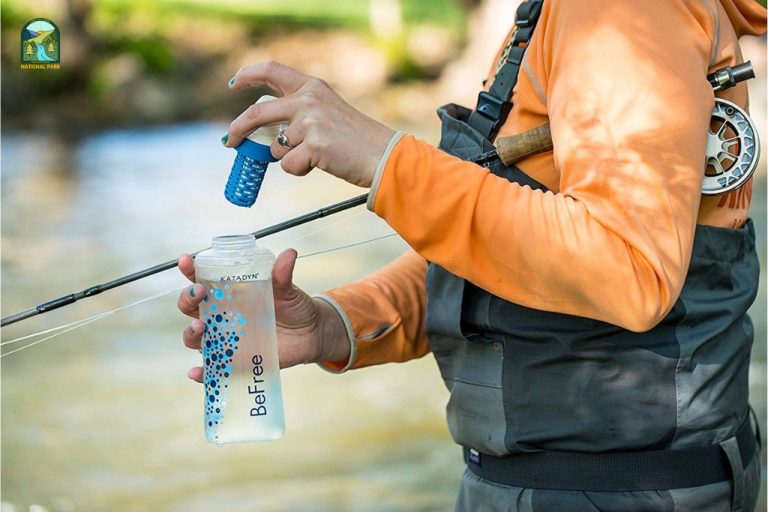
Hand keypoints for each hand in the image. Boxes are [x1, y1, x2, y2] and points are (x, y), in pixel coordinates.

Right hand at [177, 249, 350, 382]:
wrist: (311, 333)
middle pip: (191, 308)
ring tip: (201, 327)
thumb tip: (289, 254)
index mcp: (229, 293)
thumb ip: (283, 274)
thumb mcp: (288, 289)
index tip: (186, 261)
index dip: (190, 270)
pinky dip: (201, 373)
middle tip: (199, 293)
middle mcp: (221, 315)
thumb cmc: (294, 306)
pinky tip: (196, 372)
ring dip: (191, 332)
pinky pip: (211, 369)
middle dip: (187, 299)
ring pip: (195, 337)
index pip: (202, 279)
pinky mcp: (234, 361)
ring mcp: (225, 339)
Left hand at [224, 61, 395, 187]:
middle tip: (230, 141)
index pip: (272, 70)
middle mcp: (309, 100)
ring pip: (276, 147)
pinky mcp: (313, 145)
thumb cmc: (356, 140)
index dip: (248, 75)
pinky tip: (320, 164)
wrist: (382, 155)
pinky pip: (288, 165)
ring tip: (315, 157)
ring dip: (287, 158)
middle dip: (238, 129)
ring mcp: (310, 122)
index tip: (235, 83)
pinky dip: (298, 170)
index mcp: (313, 87)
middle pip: (258, 113)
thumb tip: (267, 133)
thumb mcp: (328, 112)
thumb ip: (299, 114)